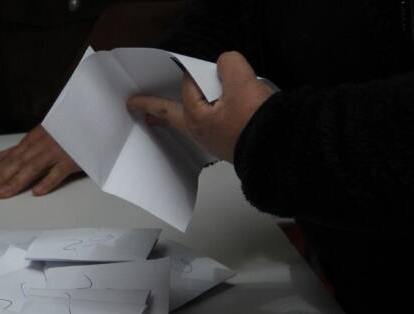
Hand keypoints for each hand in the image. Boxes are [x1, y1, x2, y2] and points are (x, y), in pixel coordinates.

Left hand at [0, 125, 81, 197]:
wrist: (91, 124)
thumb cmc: (64, 132)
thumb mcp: (38, 137)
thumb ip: (16, 150)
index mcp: (33, 139)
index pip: (12, 157)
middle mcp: (42, 146)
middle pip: (18, 163)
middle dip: (2, 177)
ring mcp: (57, 153)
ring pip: (33, 168)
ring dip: (16, 181)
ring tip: (3, 193)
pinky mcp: (71, 161)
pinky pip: (57, 173)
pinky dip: (47, 182)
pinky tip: (36, 192)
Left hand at [127, 52, 275, 162]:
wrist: (277, 148)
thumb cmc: (255, 121)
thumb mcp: (241, 80)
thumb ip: (228, 65)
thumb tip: (225, 66)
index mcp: (196, 118)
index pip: (188, 88)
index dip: (192, 73)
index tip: (191, 68)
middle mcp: (200, 133)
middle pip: (171, 116)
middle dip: (154, 109)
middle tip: (137, 107)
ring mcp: (214, 142)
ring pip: (192, 123)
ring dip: (180, 116)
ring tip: (164, 115)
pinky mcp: (229, 145)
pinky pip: (211, 127)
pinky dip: (206, 119)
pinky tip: (211, 117)